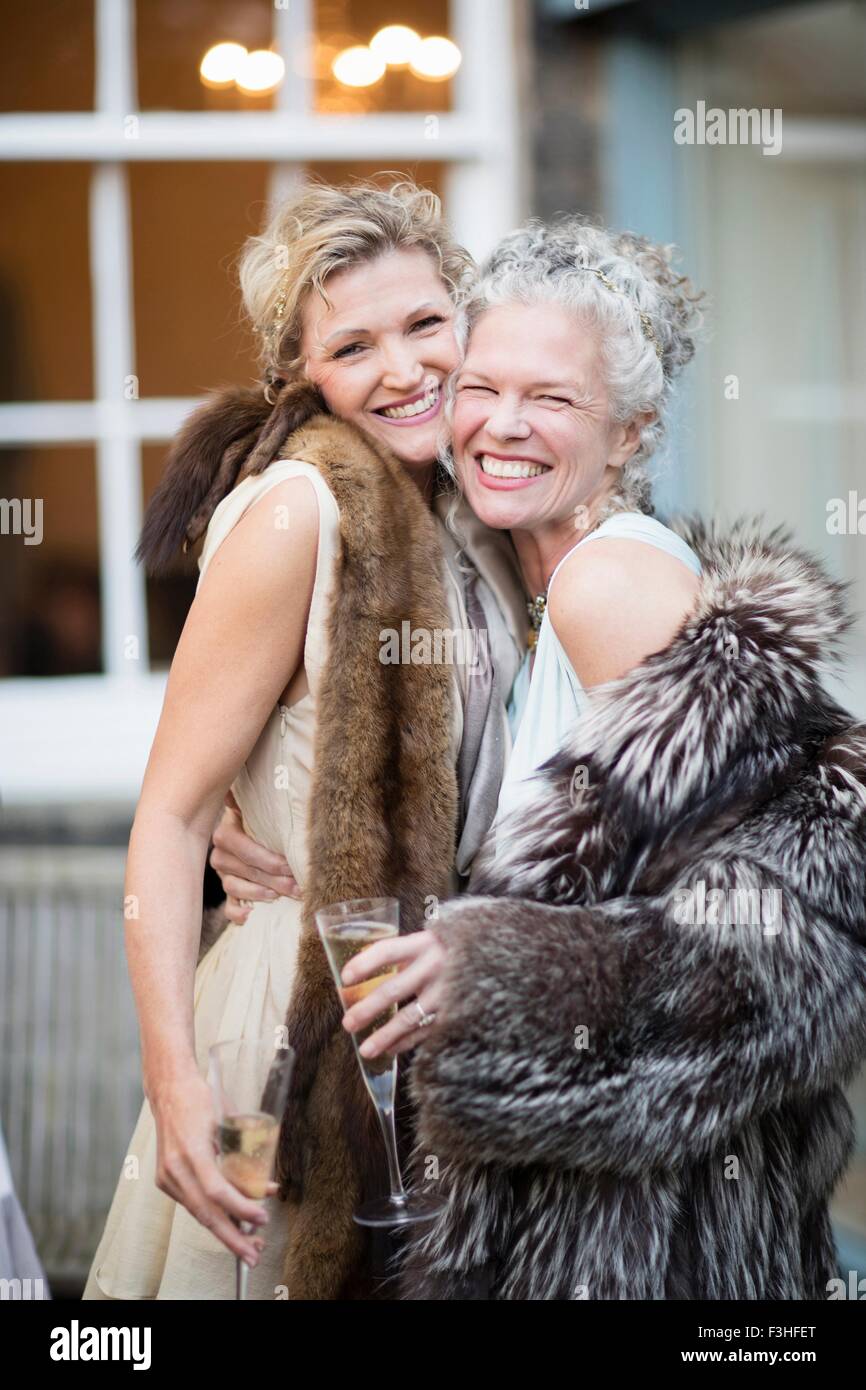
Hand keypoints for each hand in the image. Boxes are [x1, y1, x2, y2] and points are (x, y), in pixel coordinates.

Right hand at [149, 1068, 278, 1266]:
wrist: (168, 1089)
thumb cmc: (201, 1099)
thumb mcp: (228, 1121)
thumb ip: (246, 1154)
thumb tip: (267, 1185)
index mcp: (192, 1150)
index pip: (217, 1190)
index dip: (241, 1208)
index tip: (261, 1217)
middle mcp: (175, 1167)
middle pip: (205, 1213)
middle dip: (232, 1238)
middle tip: (253, 1254)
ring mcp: (166, 1175)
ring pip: (198, 1212)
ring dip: (224, 1230)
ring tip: (247, 1244)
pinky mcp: (164, 1179)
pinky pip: (191, 1202)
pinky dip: (211, 1213)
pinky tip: (229, 1222)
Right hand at [210, 791, 300, 923]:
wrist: (252, 831)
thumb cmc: (261, 818)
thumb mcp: (256, 807)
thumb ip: (247, 799)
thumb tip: (235, 793)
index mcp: (226, 833)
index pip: (245, 850)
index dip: (269, 860)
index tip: (291, 865)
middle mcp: (220, 855)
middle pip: (245, 871)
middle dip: (274, 880)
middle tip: (297, 886)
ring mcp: (224, 876)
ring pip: (235, 888)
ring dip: (259, 894)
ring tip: (279, 897)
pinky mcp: (229, 895)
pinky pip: (228, 908)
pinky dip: (237, 914)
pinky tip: (250, 916)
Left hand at [340, 930, 446, 1057]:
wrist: (496, 957)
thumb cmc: (452, 950)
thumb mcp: (430, 942)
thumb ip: (404, 955)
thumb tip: (361, 975)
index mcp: (425, 943)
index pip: (388, 951)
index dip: (364, 964)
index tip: (344, 977)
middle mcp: (435, 966)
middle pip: (393, 989)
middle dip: (368, 1009)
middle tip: (347, 1023)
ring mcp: (447, 991)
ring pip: (410, 1017)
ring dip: (385, 1035)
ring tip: (365, 1050)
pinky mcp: (457, 1011)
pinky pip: (426, 1030)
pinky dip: (407, 1042)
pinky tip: (390, 1049)